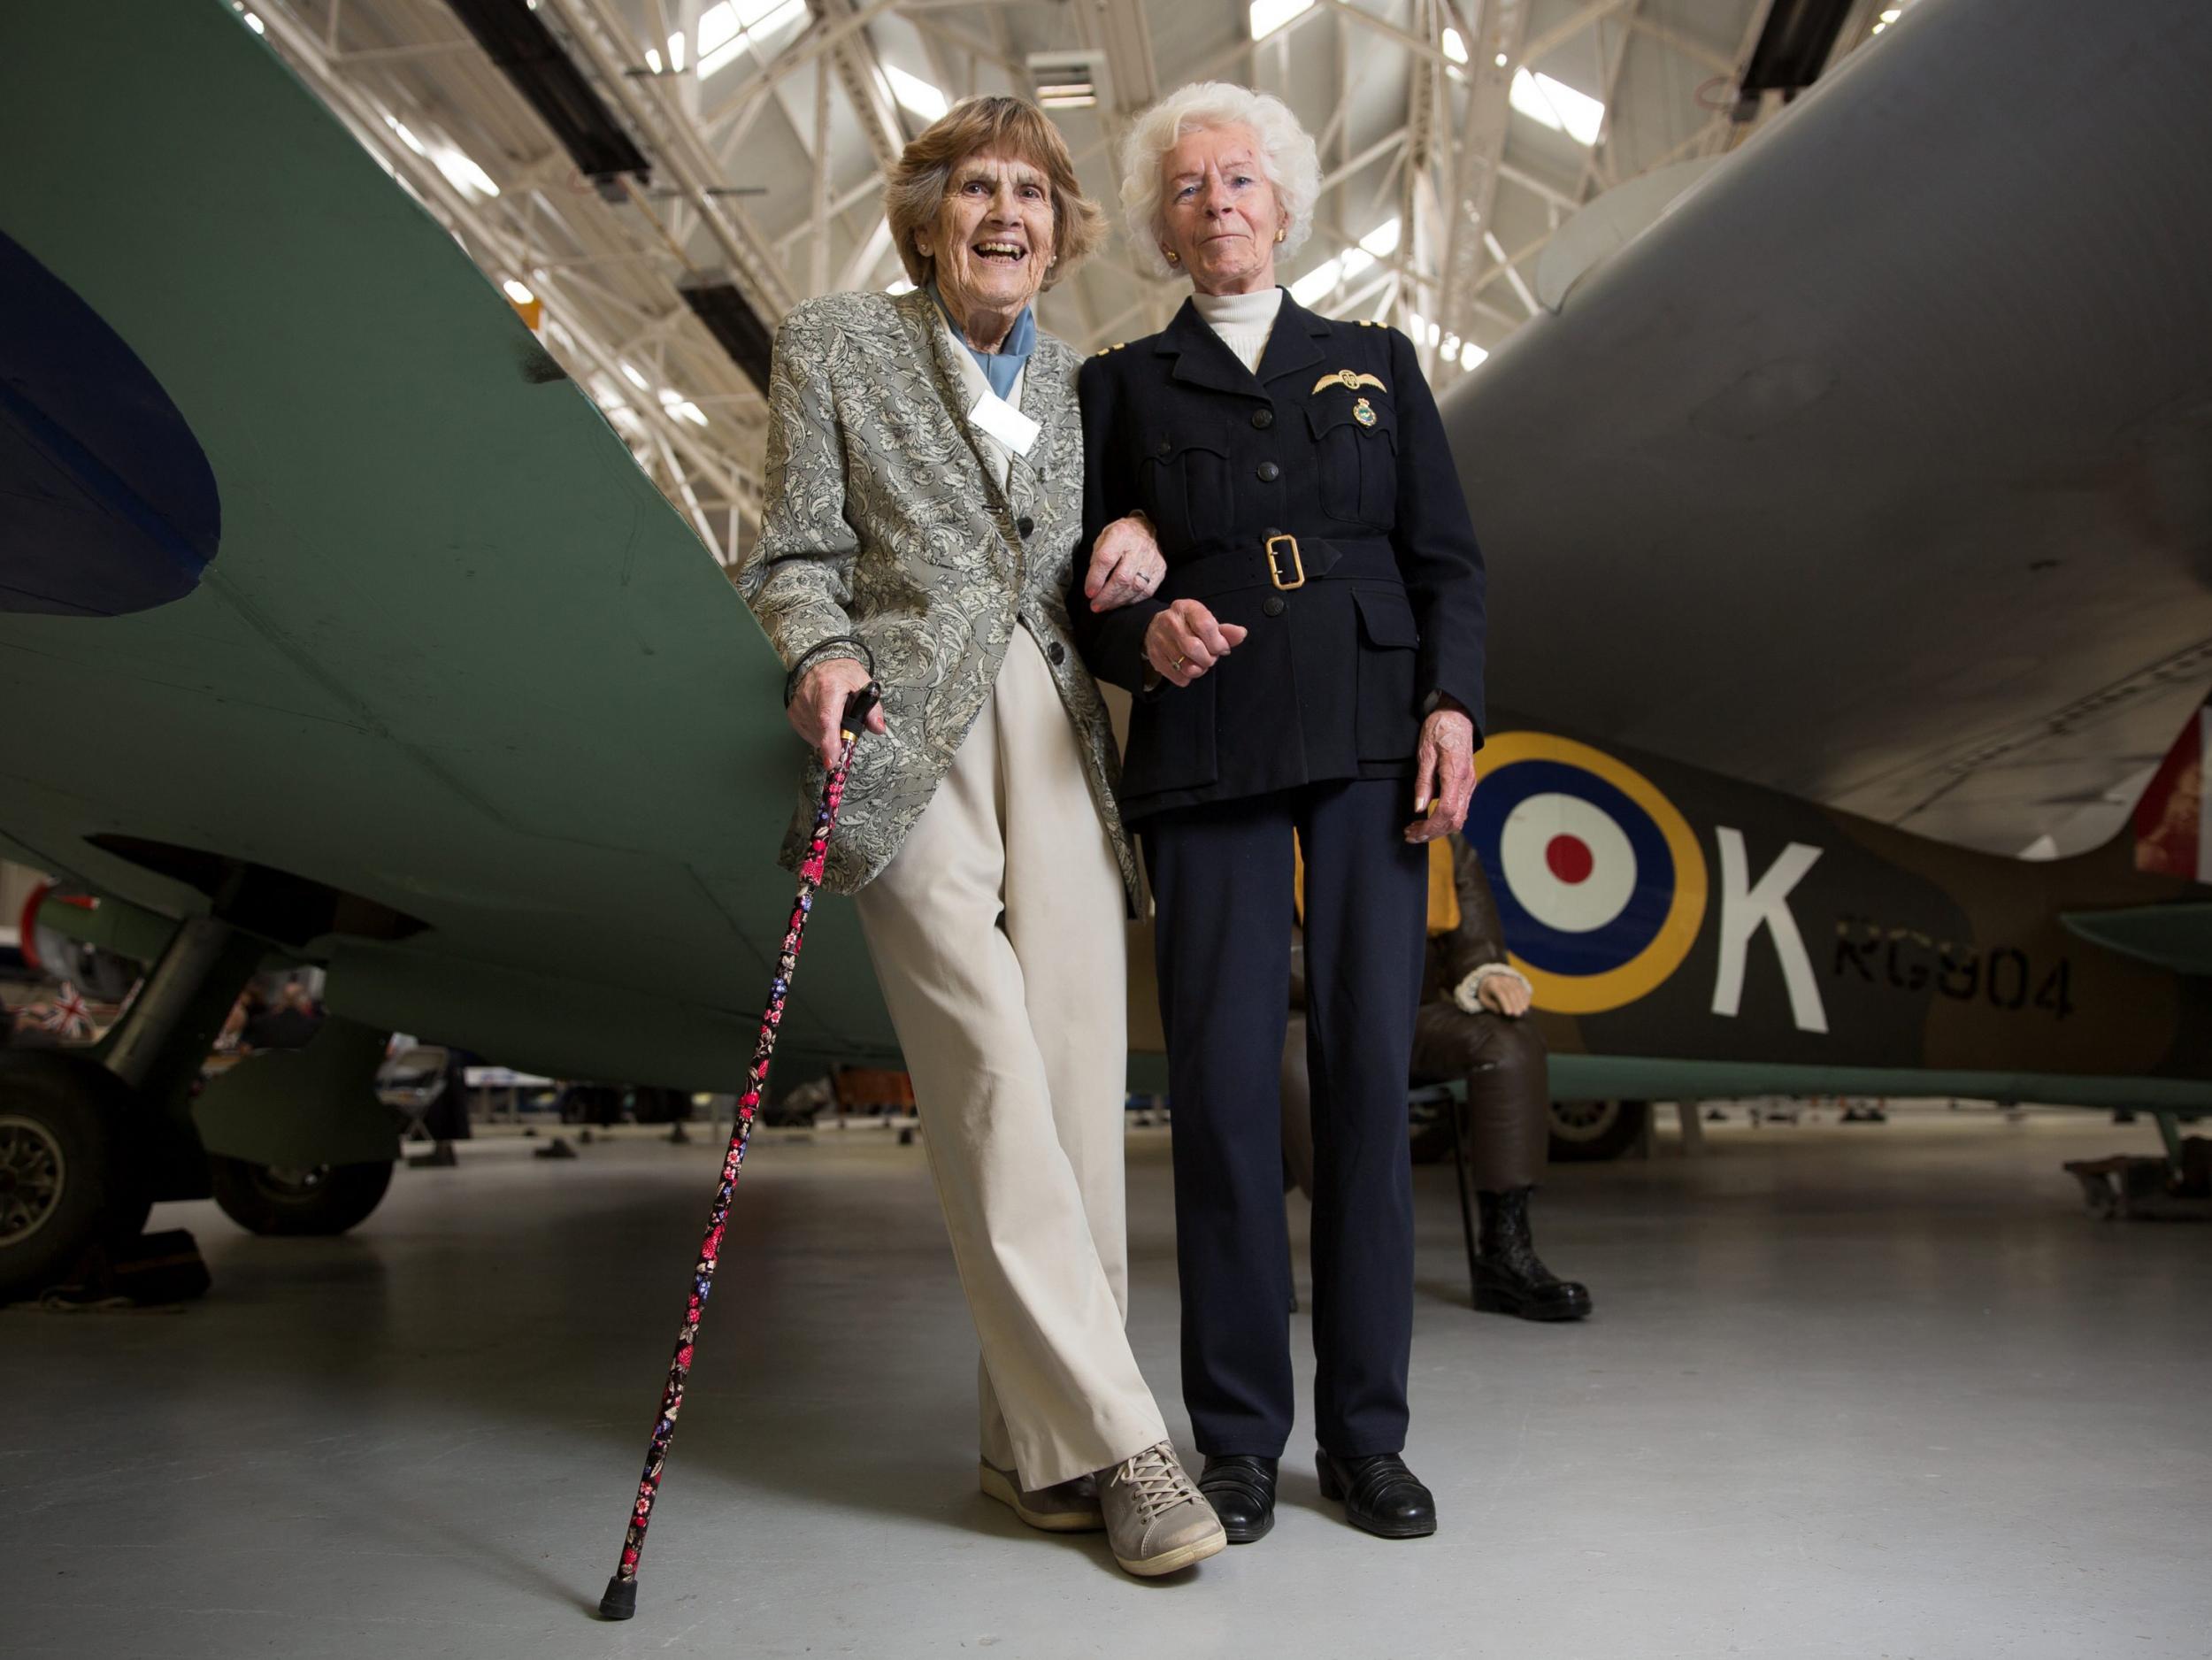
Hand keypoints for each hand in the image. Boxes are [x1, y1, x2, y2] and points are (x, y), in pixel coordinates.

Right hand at [789, 656, 885, 769]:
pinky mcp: (793, 714)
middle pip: (824, 732)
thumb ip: (873, 708)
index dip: (829, 743)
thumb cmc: (843, 674)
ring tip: (835, 714)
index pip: (827, 719)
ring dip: (830, 734)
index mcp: (829, 687)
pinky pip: (809, 735)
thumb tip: (878, 728)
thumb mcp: (864, 684)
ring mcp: (799, 707)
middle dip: (839, 737)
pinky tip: (825, 719)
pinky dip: (820, 733)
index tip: (831, 762)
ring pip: (817, 737)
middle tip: (846, 722)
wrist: (821, 664)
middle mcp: (810, 696)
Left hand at [1085, 512, 1165, 611]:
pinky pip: (1146, 591)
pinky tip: (1121, 601)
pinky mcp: (1160, 570)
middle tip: (1095, 605)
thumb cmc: (1122, 535)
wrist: (1147, 528)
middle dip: (1106, 596)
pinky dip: (1131, 600)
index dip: (1096, 578)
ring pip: (1135, 587)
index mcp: (1120, 535)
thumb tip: (1093, 584)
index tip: (1089, 592)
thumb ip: (1097, 558)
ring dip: (1117, 601)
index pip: (1106, 559)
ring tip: (1106, 605)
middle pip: (1122, 577)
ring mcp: (1151, 559)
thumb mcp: (1103, 537)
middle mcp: (1138, 547)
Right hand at [1144, 599, 1247, 687]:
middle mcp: (1170, 621)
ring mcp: (1159, 640)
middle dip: (1208, 658)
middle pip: (1194, 648)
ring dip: (1199, 670)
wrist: (1155, 628)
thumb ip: (1225, 631)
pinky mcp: (1155, 657)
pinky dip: (1188, 677)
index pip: (1205, 626)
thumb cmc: (1188, 625)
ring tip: (1200, 664)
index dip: (1218, 642)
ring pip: (1186, 666)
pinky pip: (1178, 676)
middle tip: (1211, 657)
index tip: (1222, 648)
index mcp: (1186, 608)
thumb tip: (1241, 634)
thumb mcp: (1206, 621)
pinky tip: (1188, 668)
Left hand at [1405, 702, 1475, 842]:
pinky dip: (1445, 820)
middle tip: (1411, 834)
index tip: (1413, 831)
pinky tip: (1429, 818)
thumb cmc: (1439, 730)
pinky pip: (1460, 809)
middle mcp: (1467, 783)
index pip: (1446, 811)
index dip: (1429, 827)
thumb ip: (1423, 782)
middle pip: (1454, 821)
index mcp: (1456, 774)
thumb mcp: (1425, 753)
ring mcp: (1470, 784)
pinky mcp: (1467, 784)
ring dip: (1438, 828)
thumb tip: (1419, 808)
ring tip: (1416, 828)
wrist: (1457, 716)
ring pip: (1459, 818)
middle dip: (1432, 833)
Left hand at [1477, 974, 1531, 1017]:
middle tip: (1517, 1014)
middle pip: (1511, 992)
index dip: (1505, 1003)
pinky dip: (1525, 997)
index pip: (1500, 993)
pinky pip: (1522, 988)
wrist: (1489, 980)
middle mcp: (1501, 980)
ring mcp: (1510, 979)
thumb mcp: (1484, 1000)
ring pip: (1518, 989)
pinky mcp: (1516, 980)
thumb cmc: (1486, 993)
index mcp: (1491, 984)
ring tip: (1523, 1011)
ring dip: (1521, 1001)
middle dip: (1515, 1004)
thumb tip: (1500, 1011)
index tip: (1508, 1013)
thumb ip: (1491, 1005)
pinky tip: (1526, 1005)